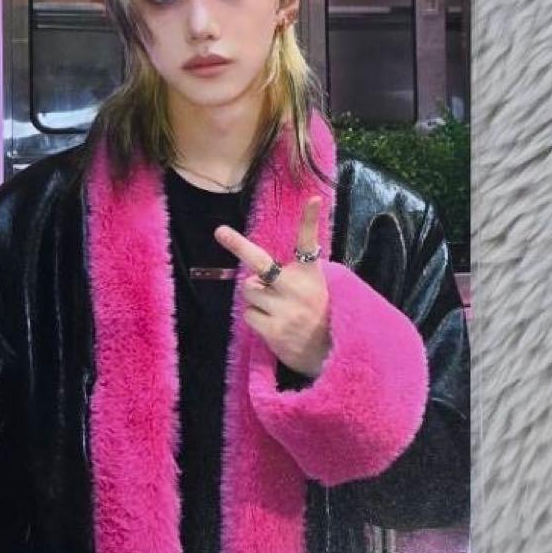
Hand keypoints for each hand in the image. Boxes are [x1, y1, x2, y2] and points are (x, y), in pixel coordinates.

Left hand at [214, 196, 331, 377]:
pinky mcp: (274, 330)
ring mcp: (285, 310)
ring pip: (249, 291)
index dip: (310, 219)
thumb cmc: (318, 314)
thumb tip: (258, 271)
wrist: (331, 353)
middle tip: (220, 231)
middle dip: (238, 246)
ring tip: (276, 309)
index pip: (309, 242)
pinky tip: (274, 325)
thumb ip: (293, 273)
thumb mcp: (316, 286)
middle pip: (259, 263)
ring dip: (256, 298)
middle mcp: (297, 288)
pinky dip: (257, 318)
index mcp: (310, 274)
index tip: (312, 199)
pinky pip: (249, 315)